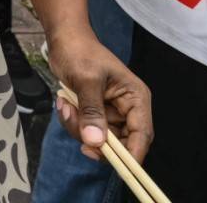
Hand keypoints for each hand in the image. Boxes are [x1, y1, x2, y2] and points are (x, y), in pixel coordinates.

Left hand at [47, 28, 151, 163]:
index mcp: (135, 98)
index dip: (132, 154)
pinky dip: (73, 122)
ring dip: (79, 128)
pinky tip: (64, 103)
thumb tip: (95, 142)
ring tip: (65, 106)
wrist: (64, 39)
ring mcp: (111, 112)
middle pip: (120, 142)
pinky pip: (87, 129)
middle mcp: (128, 108)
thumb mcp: (85, 80)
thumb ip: (91, 111)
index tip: (117, 167)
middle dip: (96, 139)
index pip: (142, 134)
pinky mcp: (96, 112)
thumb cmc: (80, 52)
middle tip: (76, 129)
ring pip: (100, 138)